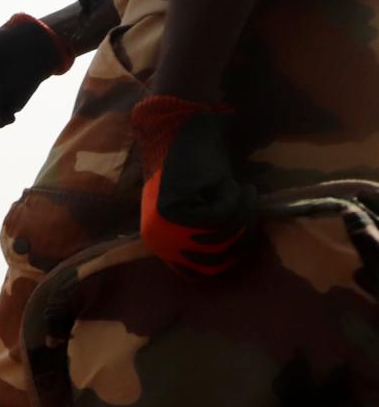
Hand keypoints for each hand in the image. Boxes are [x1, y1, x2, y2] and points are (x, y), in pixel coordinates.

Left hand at [137, 98, 253, 274]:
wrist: (187, 134)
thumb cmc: (200, 171)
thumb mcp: (205, 211)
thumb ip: (211, 237)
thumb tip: (232, 260)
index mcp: (162, 243)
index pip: (199, 272)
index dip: (230, 257)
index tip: (247, 237)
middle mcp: (158, 240)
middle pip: (215, 257)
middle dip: (241, 235)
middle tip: (249, 211)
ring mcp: (164, 226)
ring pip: (222, 236)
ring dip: (243, 214)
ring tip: (243, 194)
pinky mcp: (175, 209)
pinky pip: (222, 217)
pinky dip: (239, 201)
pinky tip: (239, 186)